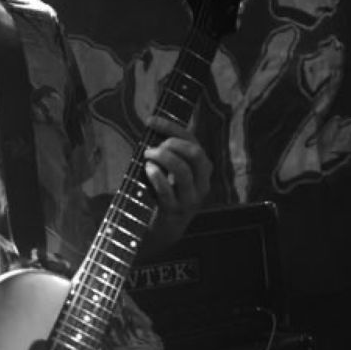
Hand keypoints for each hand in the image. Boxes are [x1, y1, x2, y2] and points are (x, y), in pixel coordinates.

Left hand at [143, 115, 211, 248]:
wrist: (166, 229)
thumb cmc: (165, 193)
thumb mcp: (172, 172)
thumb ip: (169, 153)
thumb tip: (152, 127)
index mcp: (203, 169)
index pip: (192, 140)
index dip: (171, 127)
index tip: (151, 120)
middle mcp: (202, 182)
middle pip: (195, 153)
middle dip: (172, 143)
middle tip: (153, 146)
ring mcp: (191, 198)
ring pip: (183, 171)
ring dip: (163, 158)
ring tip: (148, 155)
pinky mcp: (176, 211)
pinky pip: (168, 191)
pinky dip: (157, 177)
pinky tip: (148, 169)